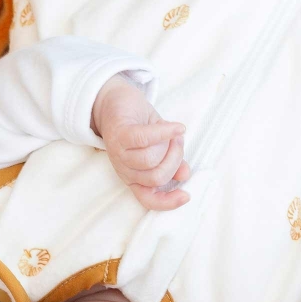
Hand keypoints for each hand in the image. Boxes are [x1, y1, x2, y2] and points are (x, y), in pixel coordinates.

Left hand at [92, 74, 188, 210]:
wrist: (114, 99)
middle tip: (178, 143)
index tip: (186, 195)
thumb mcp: (160, 146)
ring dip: (170, 144)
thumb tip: (185, 174)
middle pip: (156, 177)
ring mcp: (119, 153)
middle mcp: (124, 170)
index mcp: (134, 177)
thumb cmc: (139, 124)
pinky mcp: (120, 134)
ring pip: (151, 159)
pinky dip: (164, 132)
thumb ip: (171, 162)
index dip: (167, 202)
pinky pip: (145, 138)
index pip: (148, 199)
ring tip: (172, 131)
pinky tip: (177, 127)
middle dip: (175, 161)